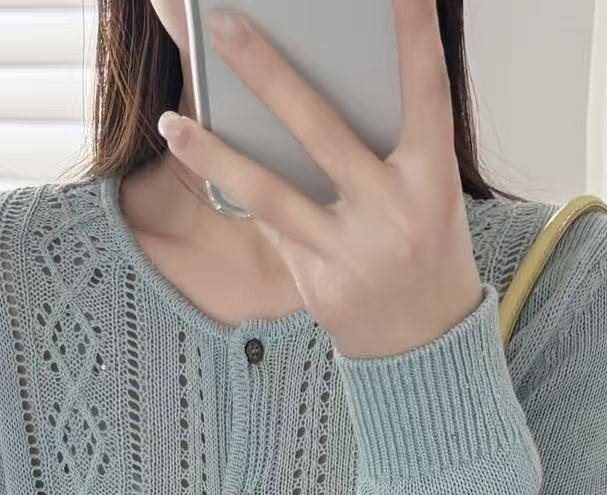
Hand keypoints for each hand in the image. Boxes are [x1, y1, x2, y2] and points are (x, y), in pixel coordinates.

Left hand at [157, 0, 483, 358]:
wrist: (428, 350)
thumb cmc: (424, 252)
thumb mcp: (427, 196)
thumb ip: (386, 146)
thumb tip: (313, 88)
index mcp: (433, 180)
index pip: (426, 91)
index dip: (416, 33)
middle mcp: (394, 213)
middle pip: (321, 130)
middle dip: (268, 73)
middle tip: (223, 23)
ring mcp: (352, 253)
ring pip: (270, 192)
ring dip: (215, 154)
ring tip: (172, 122)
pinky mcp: (318, 285)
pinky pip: (270, 229)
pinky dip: (238, 195)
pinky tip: (203, 169)